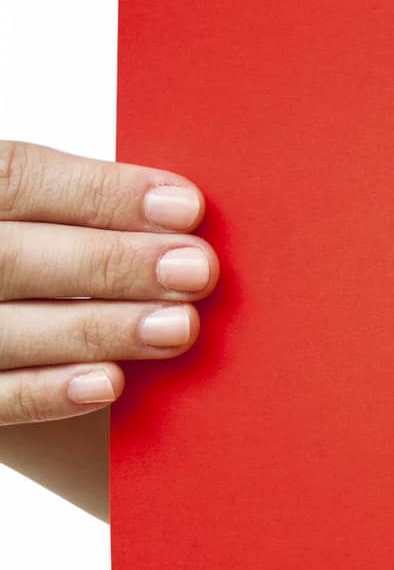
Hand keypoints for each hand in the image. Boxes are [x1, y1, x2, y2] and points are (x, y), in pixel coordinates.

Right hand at [0, 140, 217, 425]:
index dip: (101, 192)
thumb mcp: (27, 219)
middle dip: (111, 263)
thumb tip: (178, 217)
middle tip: (197, 271)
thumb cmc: (23, 257)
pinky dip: (47, 392)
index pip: (14, 177)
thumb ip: (77, 214)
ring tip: (179, 326)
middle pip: (9, 257)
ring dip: (97, 328)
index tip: (188, 207)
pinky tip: (112, 383)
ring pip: (3, 330)